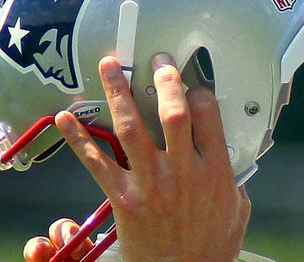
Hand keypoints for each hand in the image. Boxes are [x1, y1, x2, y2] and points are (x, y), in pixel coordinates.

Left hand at [24, 54, 250, 261]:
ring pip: (131, 128)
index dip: (198, 92)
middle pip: (172, 113)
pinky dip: (80, 139)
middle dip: (164, 79)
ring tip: (109, 66)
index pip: (207, 115)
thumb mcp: (238, 209)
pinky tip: (66, 118)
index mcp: (215, 171)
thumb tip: (228, 152)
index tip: (192, 85)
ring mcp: (150, 183)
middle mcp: (183, 171)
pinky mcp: (124, 197)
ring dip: (118, 93)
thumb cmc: (211, 246)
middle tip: (156, 60)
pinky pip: (98, 162)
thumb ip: (234, 177)